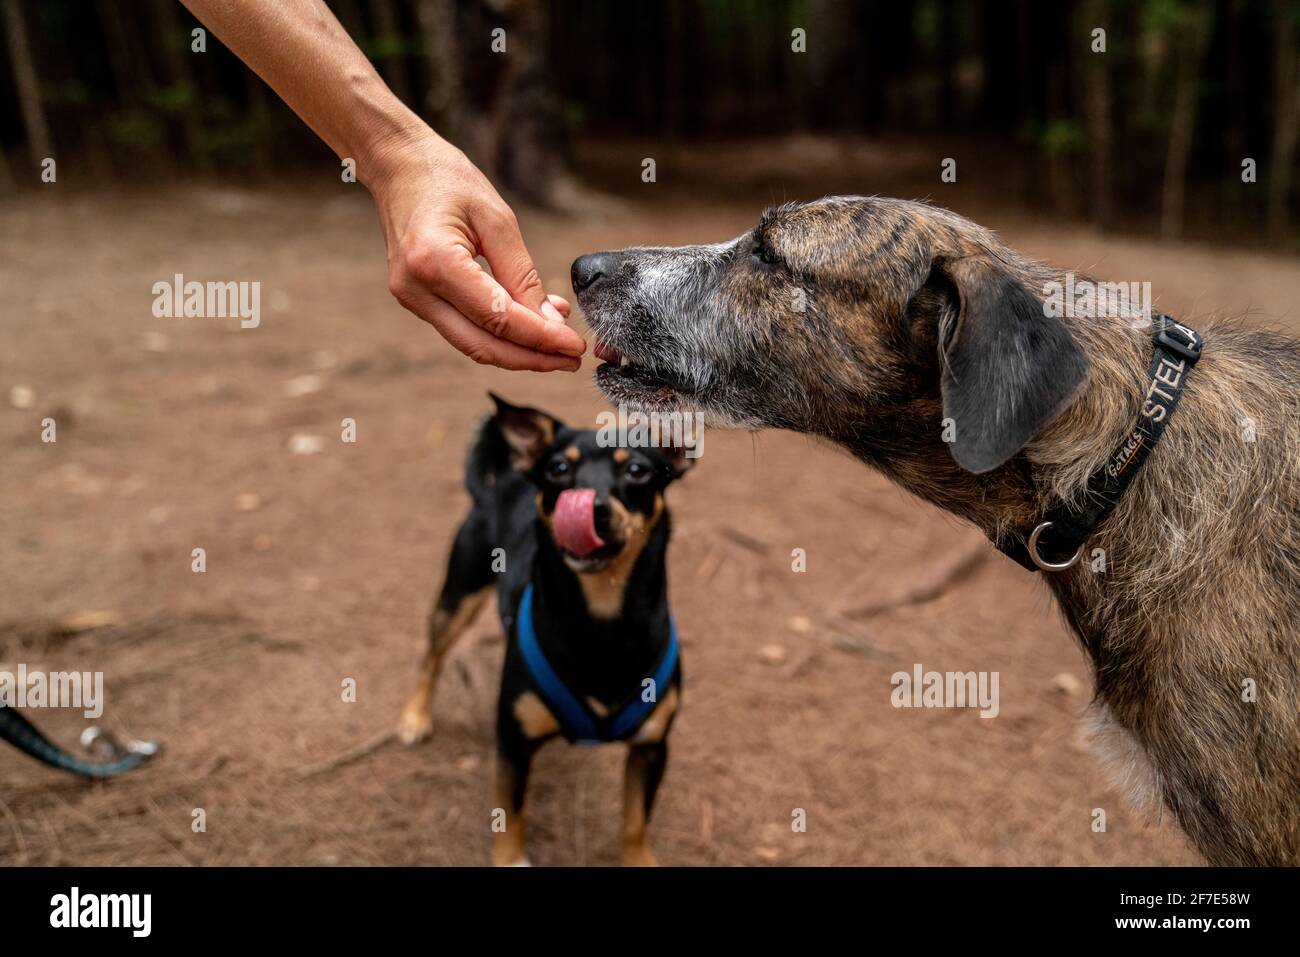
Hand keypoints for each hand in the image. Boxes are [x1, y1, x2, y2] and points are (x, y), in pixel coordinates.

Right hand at [368, 130, 585, 371]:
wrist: (398, 165)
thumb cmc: (446, 180)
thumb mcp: (496, 219)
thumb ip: (522, 274)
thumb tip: (551, 320)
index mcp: (435, 262)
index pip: (497, 319)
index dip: (541, 338)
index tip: (574, 346)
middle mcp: (416, 289)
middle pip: (483, 345)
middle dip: (531, 358)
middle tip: (571, 359)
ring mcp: (411, 298)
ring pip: (472, 344)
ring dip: (517, 352)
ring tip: (557, 348)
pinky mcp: (417, 300)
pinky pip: (462, 329)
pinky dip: (498, 335)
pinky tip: (529, 326)